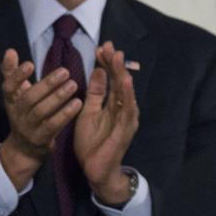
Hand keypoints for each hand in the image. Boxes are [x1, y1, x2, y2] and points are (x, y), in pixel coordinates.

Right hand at [0, 48, 82, 190]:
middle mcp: (16, 114)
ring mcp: (27, 128)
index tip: (30, 64)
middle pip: (29, 98)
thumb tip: (10, 50)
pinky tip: (78, 104)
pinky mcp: (40, 139)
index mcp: (10, 101)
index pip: (8, 87)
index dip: (17, 76)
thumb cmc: (24, 113)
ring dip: (58, 97)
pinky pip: (53, 126)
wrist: (24, 149)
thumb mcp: (16, 94)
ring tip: (73, 85)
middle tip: (65, 71)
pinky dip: (65, 114)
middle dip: (47, 84)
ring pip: (41, 111)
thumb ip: (12, 72)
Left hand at [74, 41, 139, 204]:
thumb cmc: (92, 142)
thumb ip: (95, 93)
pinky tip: (125, 82)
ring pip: (125, 92)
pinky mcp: (126, 129)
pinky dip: (127, 95)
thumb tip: (98, 70)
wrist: (95, 170)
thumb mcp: (88, 112)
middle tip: (110, 46)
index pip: (110, 79)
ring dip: (122, 74)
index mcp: (112, 104)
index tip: (101, 47)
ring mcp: (126, 119)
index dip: (106, 64)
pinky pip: (127, 110)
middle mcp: (122, 108)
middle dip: (115, 63)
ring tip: (118, 58)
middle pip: (119, 82)